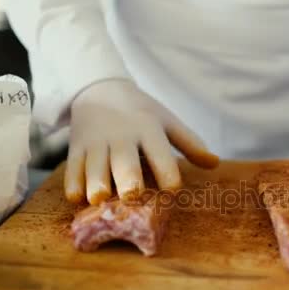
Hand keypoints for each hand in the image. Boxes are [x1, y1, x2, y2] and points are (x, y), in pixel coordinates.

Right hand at [65, 79, 218, 204]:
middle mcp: (122, 136)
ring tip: (98, 199)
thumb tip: (215, 163)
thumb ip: (190, 144)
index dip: (167, 170)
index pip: (159, 151)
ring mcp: (97, 142)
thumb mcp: (167, 122)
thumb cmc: (140, 112)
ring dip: (96, 182)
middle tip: (132, 195)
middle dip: (128, 177)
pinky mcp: (76, 147)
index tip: (173, 189)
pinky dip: (73, 182)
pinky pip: (73, 166)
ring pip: (95, 165)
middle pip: (125, 160)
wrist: (100, 89)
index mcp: (148, 128)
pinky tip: (75, 198)